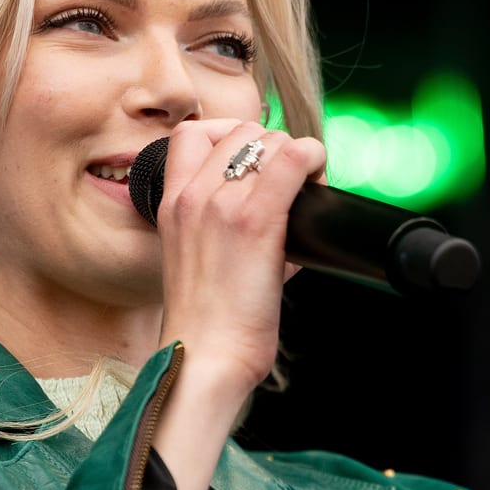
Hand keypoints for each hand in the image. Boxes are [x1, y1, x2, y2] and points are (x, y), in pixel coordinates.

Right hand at [153, 118, 326, 396]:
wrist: (203, 358)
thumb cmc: (208, 322)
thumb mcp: (196, 260)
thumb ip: (225, 226)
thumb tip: (282, 211)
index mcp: (170, 203)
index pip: (194, 133)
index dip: (234, 137)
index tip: (256, 165)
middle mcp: (191, 196)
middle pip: (241, 131)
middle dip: (273, 147)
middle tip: (291, 182)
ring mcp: (221, 205)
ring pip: (270, 140)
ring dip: (296, 158)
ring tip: (305, 189)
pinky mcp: (255, 221)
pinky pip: (292, 159)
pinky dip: (313, 159)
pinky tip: (318, 179)